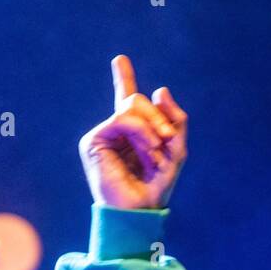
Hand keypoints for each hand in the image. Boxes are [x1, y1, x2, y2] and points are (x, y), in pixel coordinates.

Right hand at [78, 54, 187, 209]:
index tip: (120, 60)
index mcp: (134, 133)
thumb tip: (160, 89)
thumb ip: (175, 120)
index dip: (124, 79)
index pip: (128, 101)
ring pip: (130, 106)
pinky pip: (121, 119)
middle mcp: (116, 131)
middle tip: (169, 139)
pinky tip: (148, 150)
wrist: (141, 210)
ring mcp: (103, 134)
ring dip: (151, 127)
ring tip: (156, 152)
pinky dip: (140, 132)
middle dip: (158, 116)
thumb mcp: (176, 150)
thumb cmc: (158, 185)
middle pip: (137, 100)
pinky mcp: (93, 141)